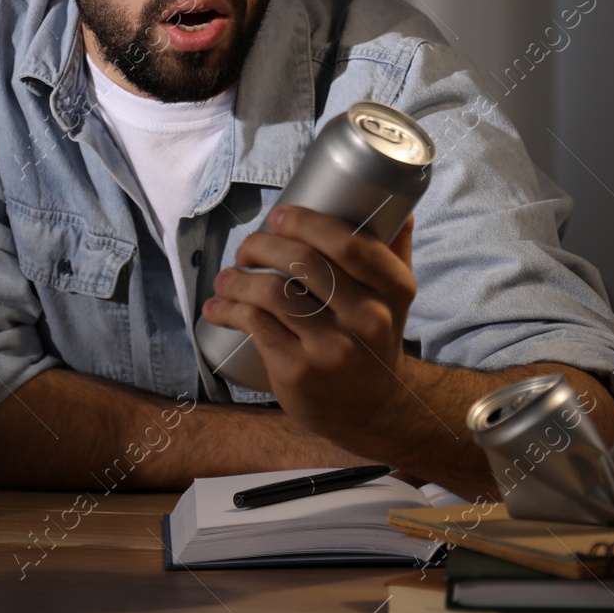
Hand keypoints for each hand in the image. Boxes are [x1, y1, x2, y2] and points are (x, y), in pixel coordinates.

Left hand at [201, 205, 417, 453]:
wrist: (375, 410)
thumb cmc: (375, 339)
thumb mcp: (395, 296)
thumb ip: (394, 248)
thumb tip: (397, 201)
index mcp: (393, 289)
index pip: (348, 242)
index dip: (305, 222)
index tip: (277, 216)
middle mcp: (369, 318)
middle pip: (304, 262)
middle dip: (262, 245)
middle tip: (246, 248)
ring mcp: (334, 348)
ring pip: (274, 292)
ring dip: (238, 279)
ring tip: (227, 278)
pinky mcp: (300, 371)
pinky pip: (256, 325)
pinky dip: (228, 309)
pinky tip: (216, 307)